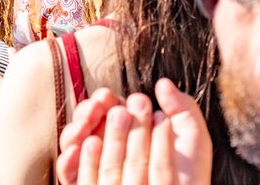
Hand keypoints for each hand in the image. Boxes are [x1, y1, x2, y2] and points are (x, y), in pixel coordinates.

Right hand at [56, 80, 210, 184]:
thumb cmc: (189, 176)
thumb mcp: (192, 141)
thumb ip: (183, 110)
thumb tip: (163, 83)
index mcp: (130, 129)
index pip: (108, 109)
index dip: (103, 100)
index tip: (106, 96)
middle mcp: (110, 145)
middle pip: (88, 123)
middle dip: (88, 111)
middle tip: (95, 108)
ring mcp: (97, 166)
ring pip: (74, 144)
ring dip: (75, 130)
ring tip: (84, 126)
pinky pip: (69, 174)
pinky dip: (67, 161)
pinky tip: (75, 150)